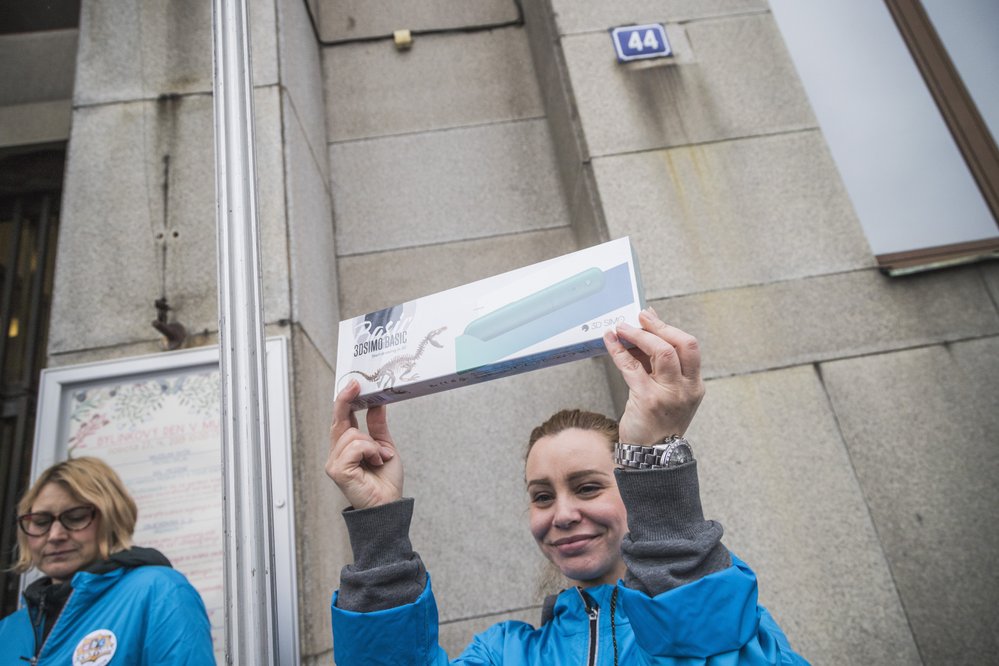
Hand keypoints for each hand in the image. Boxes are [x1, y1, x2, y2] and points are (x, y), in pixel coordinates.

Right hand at [326, 380, 402, 509]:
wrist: (388, 504)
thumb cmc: (385, 481)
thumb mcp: (384, 446)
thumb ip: (377, 425)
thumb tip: (377, 403)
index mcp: (347, 446)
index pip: (341, 419)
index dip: (344, 400)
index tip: (353, 384)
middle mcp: (337, 453)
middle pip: (339, 420)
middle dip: (347, 401)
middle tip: (356, 385)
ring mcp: (334, 461)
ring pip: (352, 434)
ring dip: (373, 444)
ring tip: (380, 458)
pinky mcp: (337, 470)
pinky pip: (355, 447)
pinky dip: (370, 451)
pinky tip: (375, 463)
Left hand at [604, 307, 704, 444]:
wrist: (651, 456)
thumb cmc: (657, 423)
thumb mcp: (668, 393)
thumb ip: (660, 365)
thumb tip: (646, 331)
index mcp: (694, 385)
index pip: (689, 347)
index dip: (669, 328)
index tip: (651, 318)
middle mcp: (687, 388)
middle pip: (680, 344)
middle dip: (658, 326)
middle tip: (640, 316)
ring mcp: (669, 394)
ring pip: (661, 352)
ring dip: (639, 335)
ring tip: (622, 327)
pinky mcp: (647, 400)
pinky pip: (632, 367)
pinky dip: (619, 351)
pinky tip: (610, 341)